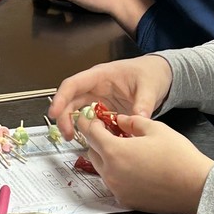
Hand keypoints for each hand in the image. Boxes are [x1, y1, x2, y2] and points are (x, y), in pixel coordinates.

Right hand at [49, 56, 172, 138]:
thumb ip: (144, 103)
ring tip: (74, 139)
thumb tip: (139, 118)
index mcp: (100, 75)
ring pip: (78, 112)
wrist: (159, 76)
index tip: (54, 113)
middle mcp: (95, 87)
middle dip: (64, 117)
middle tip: (67, 134)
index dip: (61, 98)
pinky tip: (92, 141)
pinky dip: (89, 131)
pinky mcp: (104, 111)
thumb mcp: (149, 86)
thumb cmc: (150, 73)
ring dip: (73, 125)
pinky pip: (92, 121)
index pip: (73, 84)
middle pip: (71, 101)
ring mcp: (99, 99)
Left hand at [76, 112, 213, 213]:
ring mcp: (117, 189)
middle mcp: (110, 173)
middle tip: (111, 133)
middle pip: (92, 152)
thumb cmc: (179, 156)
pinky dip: (117, 175)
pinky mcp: (126, 201)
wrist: (196, 187)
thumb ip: (132, 121)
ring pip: (101, 169)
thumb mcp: (156, 128)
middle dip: (98, 141)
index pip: (91, 134)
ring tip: (126, 151)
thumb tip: (120, 120)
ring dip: (107, 158)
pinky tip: (134, 169)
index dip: (90, 123)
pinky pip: (113, 184)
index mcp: (115, 151)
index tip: (92, 119)